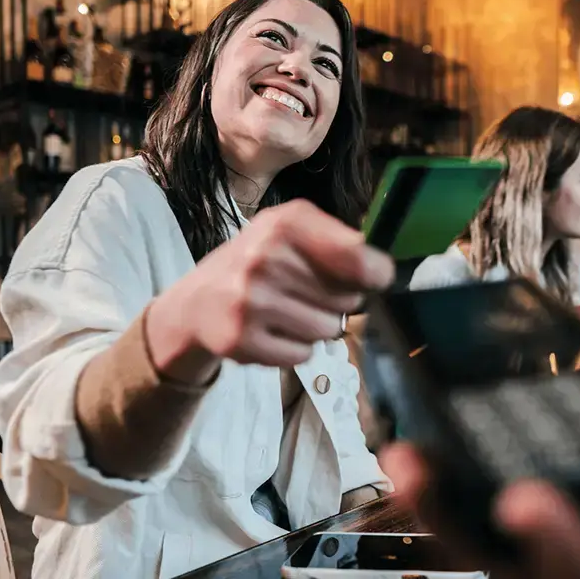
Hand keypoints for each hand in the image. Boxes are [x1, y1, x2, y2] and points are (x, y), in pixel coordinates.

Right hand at [146, 199, 394, 384]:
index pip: (356, 256)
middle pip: (348, 299)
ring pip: (328, 329)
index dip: (376, 273)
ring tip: (289, 312)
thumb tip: (382, 270)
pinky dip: (296, 348)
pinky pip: (303, 354)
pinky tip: (274, 331)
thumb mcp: (290, 231)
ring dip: (318, 326)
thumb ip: (339, 241)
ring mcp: (251, 301)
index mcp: (285, 225)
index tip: (376, 278)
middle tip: (310, 293)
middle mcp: (265, 259)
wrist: (196, 302)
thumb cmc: (257, 261)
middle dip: (339, 301)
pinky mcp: (241, 340)